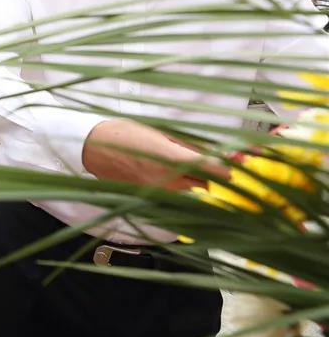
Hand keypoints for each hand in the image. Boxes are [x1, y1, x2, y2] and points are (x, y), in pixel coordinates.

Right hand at [82, 119, 229, 190]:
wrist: (92, 148)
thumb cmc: (125, 134)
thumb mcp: (163, 133)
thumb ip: (193, 147)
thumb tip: (220, 155)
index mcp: (174, 160)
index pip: (216, 171)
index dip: (233, 169)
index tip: (244, 164)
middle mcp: (169, 182)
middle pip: (209, 189)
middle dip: (221, 182)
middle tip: (231, 173)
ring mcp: (159, 195)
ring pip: (194, 199)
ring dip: (205, 191)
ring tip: (209, 181)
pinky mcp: (150, 201)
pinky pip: (176, 203)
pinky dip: (186, 198)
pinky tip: (188, 189)